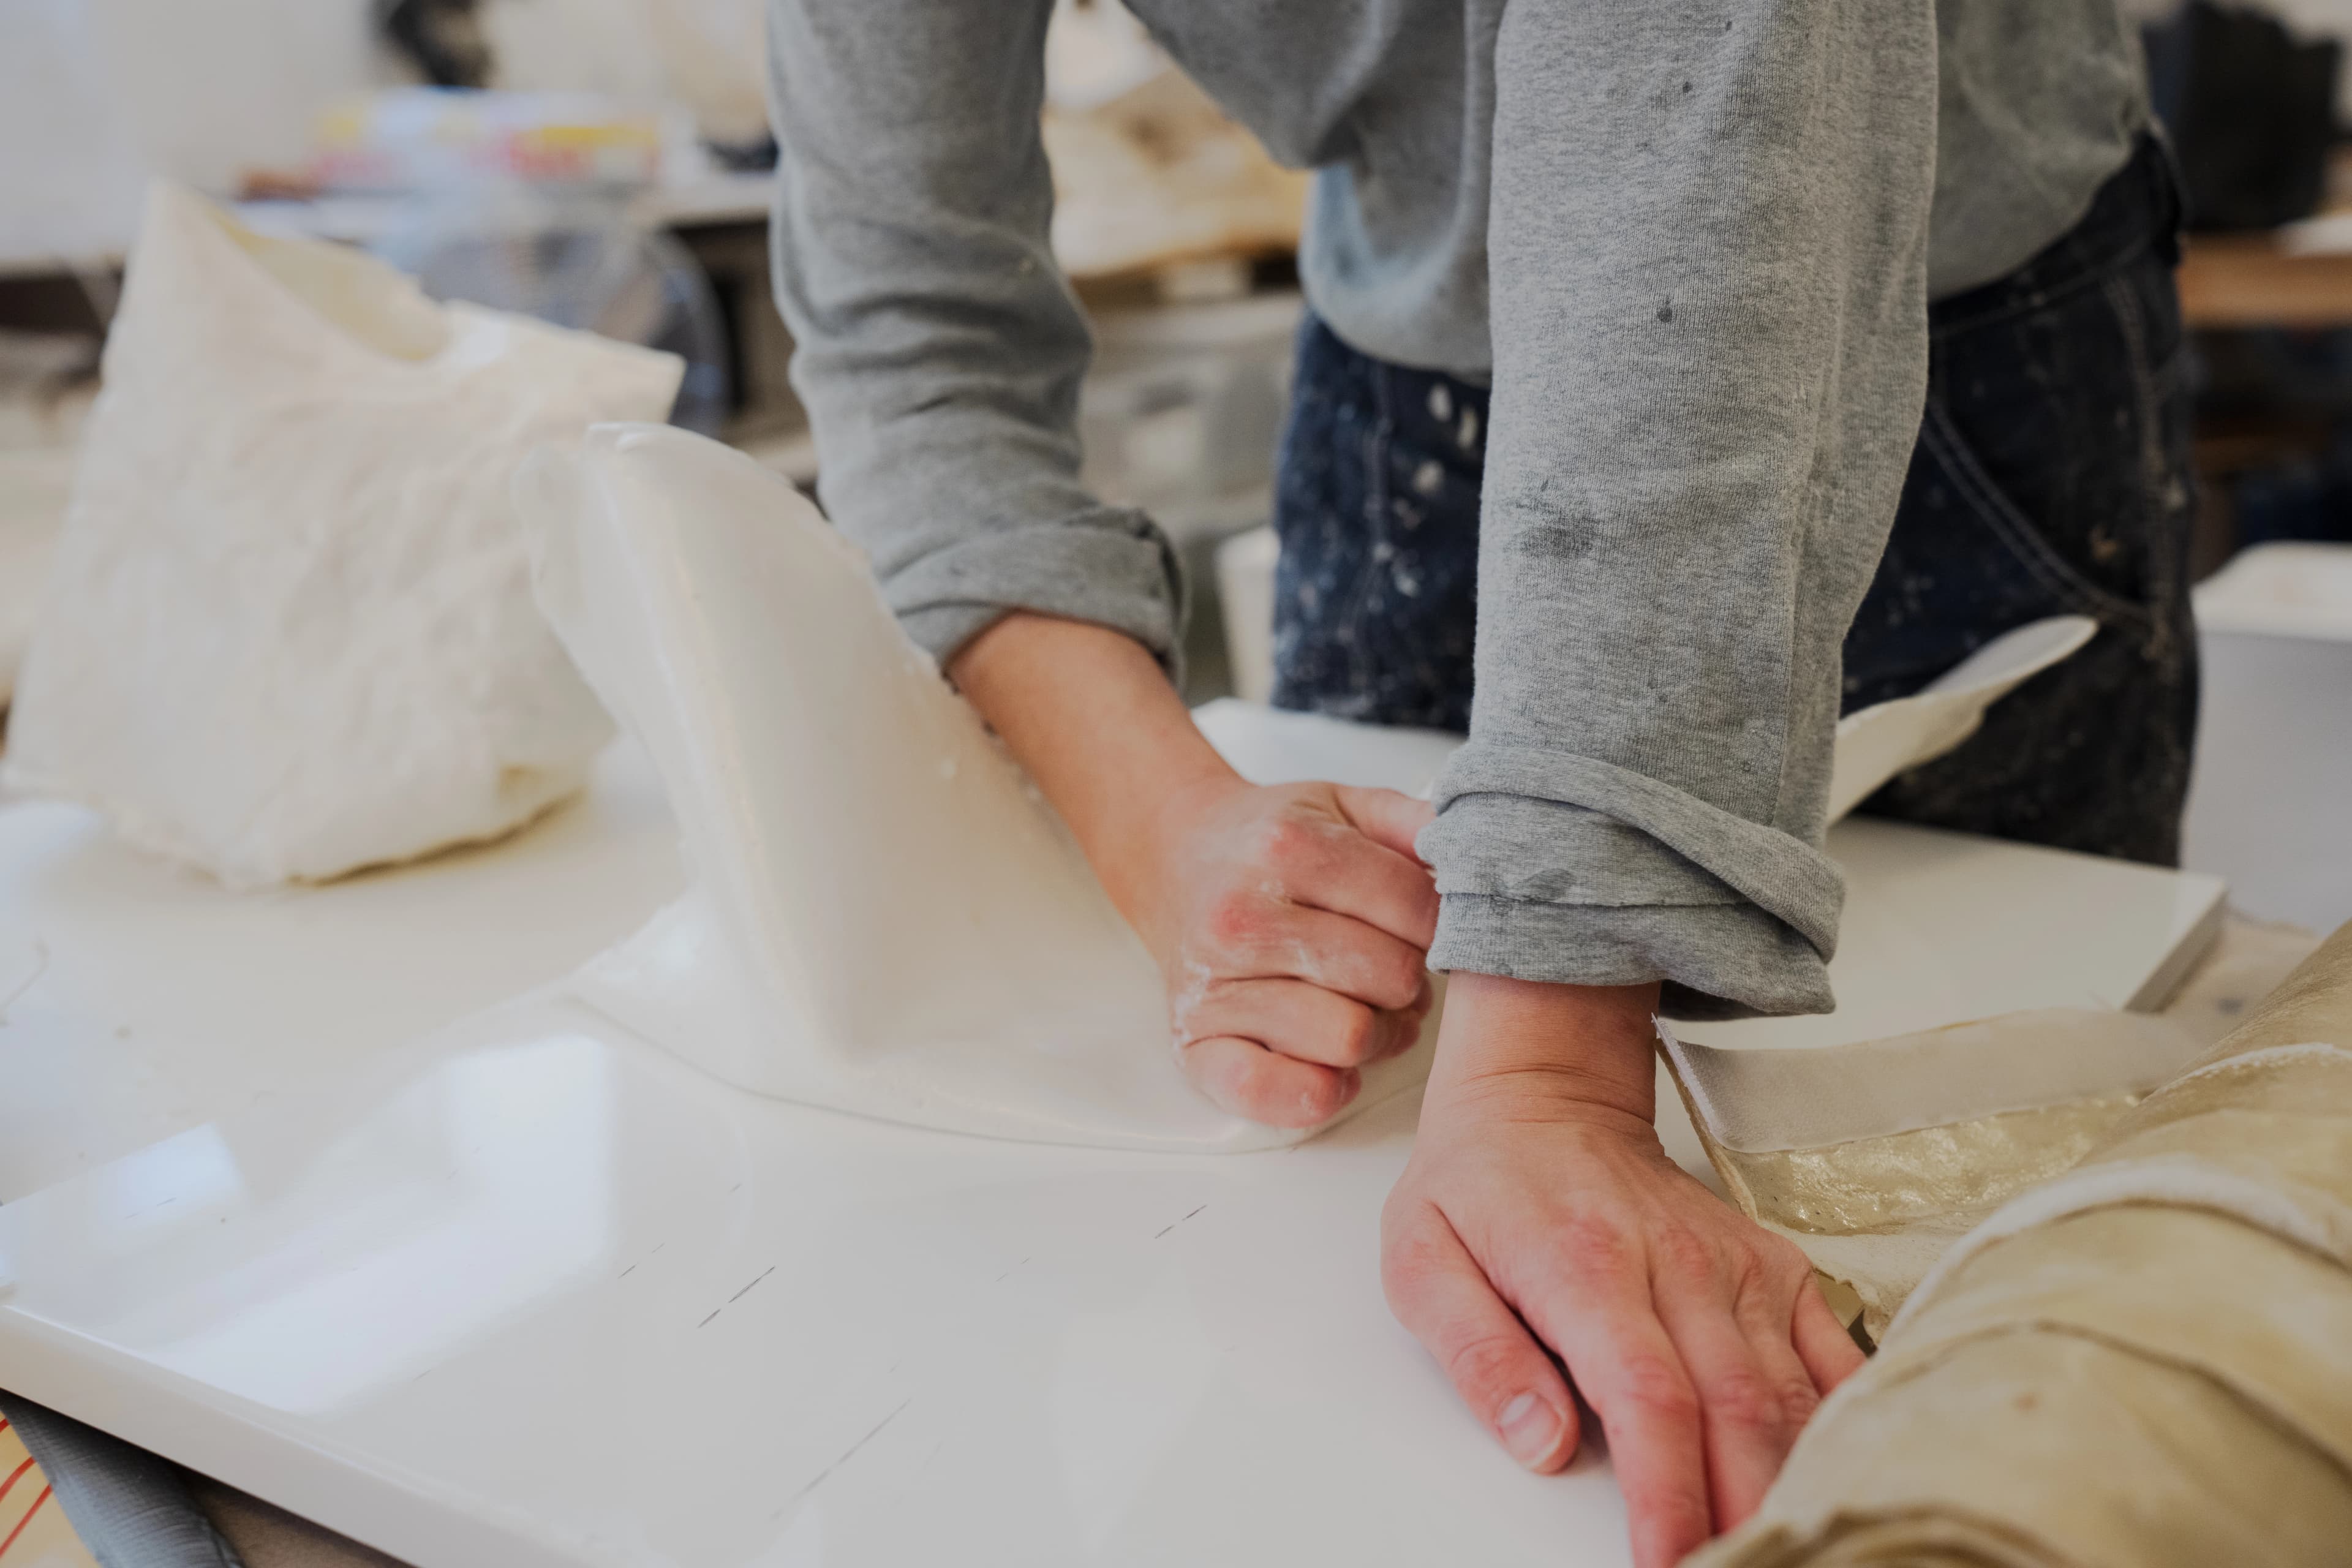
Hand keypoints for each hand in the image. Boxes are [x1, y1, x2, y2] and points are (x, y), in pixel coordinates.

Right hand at [948, 613, 1437, 1126]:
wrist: (1174, 856)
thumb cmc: (1273, 840)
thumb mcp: (1344, 804)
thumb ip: (1413, 821)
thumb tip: (1477, 850)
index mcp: (1288, 848)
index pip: (1418, 910)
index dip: (1443, 926)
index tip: (1425, 926)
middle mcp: (1242, 915)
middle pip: (1390, 978)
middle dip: (1410, 981)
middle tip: (1394, 973)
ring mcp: (1214, 983)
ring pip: (1349, 1039)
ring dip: (1377, 1035)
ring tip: (1365, 1010)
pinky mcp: (1193, 1043)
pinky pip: (1270, 1091)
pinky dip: (1317, 1090)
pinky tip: (1332, 1066)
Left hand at [1381, 975, 1863, 1567]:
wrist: (1544, 1098)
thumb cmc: (1479, 1183)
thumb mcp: (1422, 1261)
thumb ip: (1477, 1356)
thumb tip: (1537, 1444)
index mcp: (1586, 1267)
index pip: (1648, 1401)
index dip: (1668, 1496)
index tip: (1666, 1564)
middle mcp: (1678, 1264)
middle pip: (1737, 1413)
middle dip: (1742, 1513)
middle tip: (1732, 1566)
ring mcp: (1737, 1266)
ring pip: (1792, 1397)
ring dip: (1793, 1484)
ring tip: (1781, 1545)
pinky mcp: (1775, 1267)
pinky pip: (1834, 1355)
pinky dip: (1844, 1422)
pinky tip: (1840, 1474)